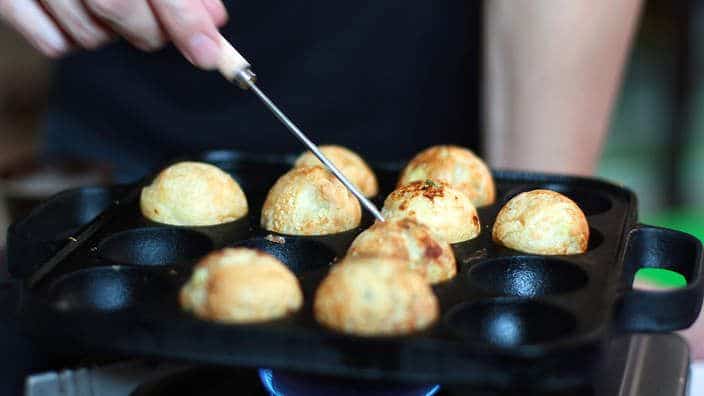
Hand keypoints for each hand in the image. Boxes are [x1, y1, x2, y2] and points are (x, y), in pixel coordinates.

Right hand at [0, 0, 227, 67]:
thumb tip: (213, 21)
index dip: (186, 21)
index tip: (208, 53)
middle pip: (117, 9)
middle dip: (150, 31)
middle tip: (159, 29)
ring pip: (88, 35)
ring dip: (112, 34)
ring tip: (111, 7)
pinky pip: (53, 45)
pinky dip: (75, 41)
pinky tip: (76, 13)